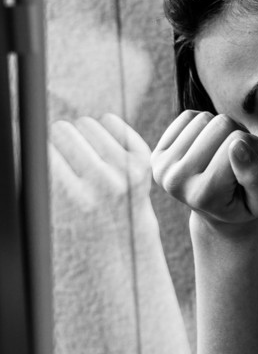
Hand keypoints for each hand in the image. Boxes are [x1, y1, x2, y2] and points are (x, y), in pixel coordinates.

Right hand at [50, 113, 153, 243]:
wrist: (126, 233)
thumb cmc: (81, 215)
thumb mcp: (56, 204)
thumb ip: (38, 172)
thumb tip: (20, 132)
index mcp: (77, 199)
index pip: (43, 150)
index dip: (42, 151)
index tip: (49, 161)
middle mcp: (105, 184)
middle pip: (62, 130)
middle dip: (59, 140)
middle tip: (67, 157)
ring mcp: (128, 171)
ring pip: (85, 123)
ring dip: (80, 135)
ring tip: (85, 156)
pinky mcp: (142, 160)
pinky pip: (109, 121)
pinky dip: (101, 129)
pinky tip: (103, 148)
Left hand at [151, 109, 257, 232]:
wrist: (218, 212)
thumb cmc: (246, 203)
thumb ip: (257, 176)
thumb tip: (237, 144)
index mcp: (204, 195)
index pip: (236, 141)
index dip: (256, 146)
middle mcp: (177, 182)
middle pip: (220, 124)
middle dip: (239, 135)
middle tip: (243, 158)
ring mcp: (162, 167)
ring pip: (204, 118)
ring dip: (223, 130)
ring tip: (227, 154)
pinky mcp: (156, 154)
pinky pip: (188, 117)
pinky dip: (205, 127)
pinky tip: (210, 148)